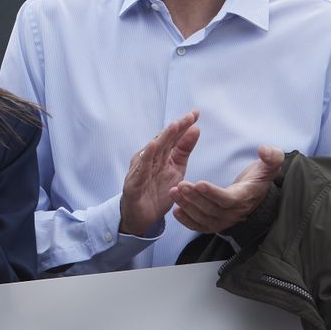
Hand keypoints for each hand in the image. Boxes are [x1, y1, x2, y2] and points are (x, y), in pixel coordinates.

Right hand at [120, 110, 199, 236]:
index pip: (173, 137)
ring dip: (163, 137)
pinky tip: (152, 146)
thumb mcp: (176, 170)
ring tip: (174, 126)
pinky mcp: (134, 182)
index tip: (196, 113)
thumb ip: (184, 150)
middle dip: (177, 128)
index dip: (184, 126)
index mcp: (161, 155)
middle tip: (190, 116)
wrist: (141, 217)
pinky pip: (141, 168)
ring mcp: (140, 169)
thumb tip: (196, 129)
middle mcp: (149, 158)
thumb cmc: (157, 191)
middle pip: (164, 140)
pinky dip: (146, 156)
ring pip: (153, 150)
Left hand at [171, 145, 283, 233]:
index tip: (199, 183)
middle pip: (212, 209)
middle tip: (180, 185)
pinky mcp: (216, 224)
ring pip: (204, 218)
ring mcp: (225, 221)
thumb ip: (272, 156)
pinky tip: (176, 210)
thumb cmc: (260, 176)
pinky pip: (200, 227)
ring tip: (174, 192)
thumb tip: (263, 149)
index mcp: (245, 197)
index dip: (214, 193)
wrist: (257, 193)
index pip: (229, 199)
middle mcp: (235, 213)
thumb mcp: (271, 164)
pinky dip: (187, 221)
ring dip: (187, 206)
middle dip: (195, 198)